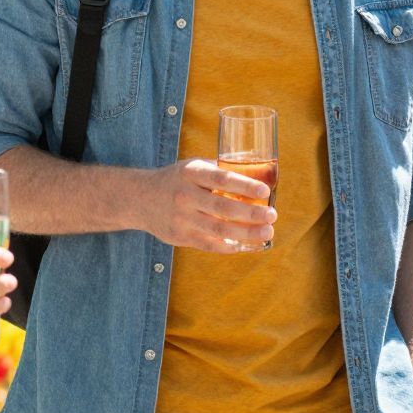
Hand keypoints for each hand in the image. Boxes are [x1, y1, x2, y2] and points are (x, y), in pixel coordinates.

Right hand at [133, 160, 274, 251]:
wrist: (140, 199)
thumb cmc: (176, 180)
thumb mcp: (192, 167)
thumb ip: (218, 171)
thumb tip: (256, 174)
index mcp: (191, 173)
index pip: (221, 179)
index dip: (244, 186)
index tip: (265, 191)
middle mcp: (185, 196)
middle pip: (222, 208)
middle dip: (251, 214)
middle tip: (272, 215)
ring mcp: (182, 219)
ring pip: (219, 230)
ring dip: (247, 233)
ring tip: (267, 232)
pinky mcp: (180, 237)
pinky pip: (210, 244)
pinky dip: (231, 246)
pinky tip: (247, 244)